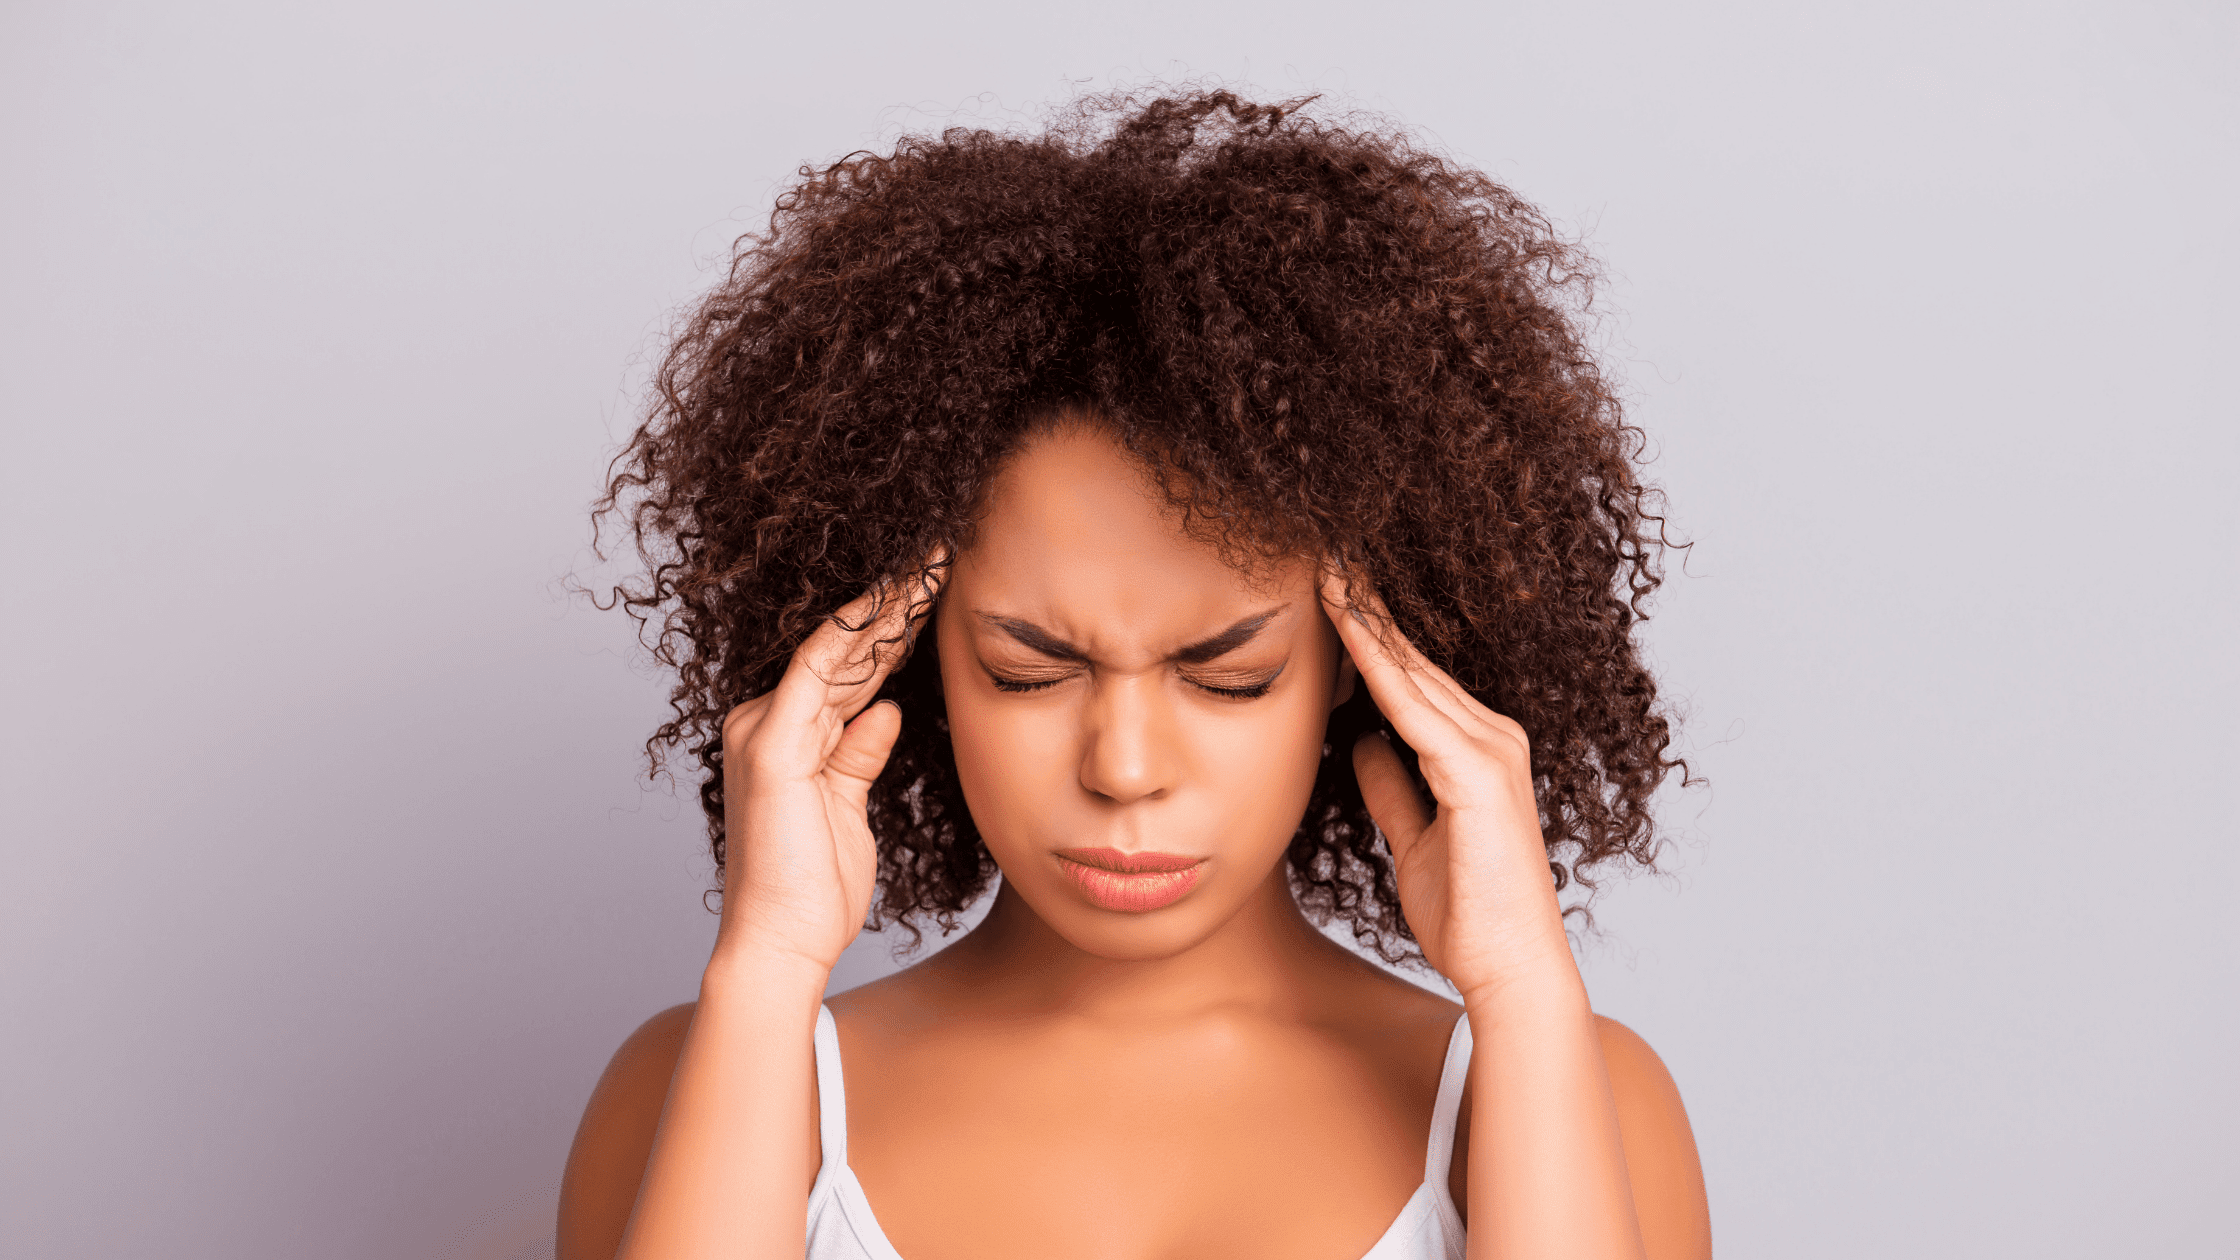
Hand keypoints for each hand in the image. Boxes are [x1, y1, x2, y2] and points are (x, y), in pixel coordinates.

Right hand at [711, 559, 943, 973]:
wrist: (781, 945)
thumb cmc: (813, 892)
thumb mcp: (849, 810)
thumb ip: (859, 755)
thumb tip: (885, 711)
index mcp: (783, 736)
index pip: (848, 668)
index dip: (893, 627)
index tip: (939, 591)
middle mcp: (765, 721)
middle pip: (845, 650)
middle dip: (897, 602)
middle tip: (943, 554)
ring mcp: (763, 729)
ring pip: (836, 648)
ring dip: (887, 603)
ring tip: (933, 562)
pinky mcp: (771, 746)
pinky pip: (819, 671)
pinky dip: (857, 633)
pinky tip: (893, 599)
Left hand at [1321, 570, 1576, 1000]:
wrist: (1509, 970)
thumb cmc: (1469, 916)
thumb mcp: (1413, 841)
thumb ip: (1393, 790)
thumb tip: (1362, 745)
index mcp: (1478, 751)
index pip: (1411, 679)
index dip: (1369, 634)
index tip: (1327, 592)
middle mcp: (1493, 738)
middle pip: (1413, 660)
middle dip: (1366, 608)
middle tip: (1321, 554)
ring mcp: (1492, 752)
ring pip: (1413, 672)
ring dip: (1367, 620)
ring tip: (1325, 571)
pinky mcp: (1480, 776)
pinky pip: (1415, 709)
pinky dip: (1379, 667)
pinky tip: (1347, 631)